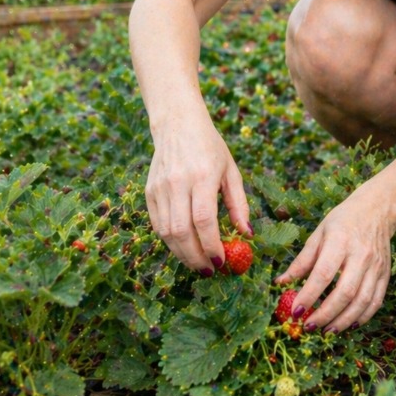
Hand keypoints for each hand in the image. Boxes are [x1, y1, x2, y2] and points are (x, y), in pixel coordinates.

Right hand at [145, 118, 251, 274]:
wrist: (177, 124)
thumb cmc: (210, 148)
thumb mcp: (231, 172)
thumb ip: (238, 204)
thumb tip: (246, 234)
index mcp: (203, 176)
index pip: (204, 220)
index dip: (211, 245)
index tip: (221, 262)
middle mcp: (178, 183)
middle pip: (182, 231)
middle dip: (195, 257)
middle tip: (208, 270)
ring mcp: (160, 188)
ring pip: (166, 232)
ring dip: (182, 253)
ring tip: (197, 263)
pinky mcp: (148, 191)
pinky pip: (157, 224)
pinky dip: (169, 241)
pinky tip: (183, 247)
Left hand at [276, 192, 395, 331]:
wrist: (377, 210)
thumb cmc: (343, 221)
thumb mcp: (318, 234)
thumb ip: (301, 261)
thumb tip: (281, 283)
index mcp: (340, 242)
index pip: (323, 274)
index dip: (309, 295)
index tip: (296, 312)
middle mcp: (361, 256)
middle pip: (345, 292)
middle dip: (326, 314)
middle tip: (309, 327)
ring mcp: (376, 266)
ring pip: (363, 301)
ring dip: (344, 320)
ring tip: (327, 331)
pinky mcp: (386, 274)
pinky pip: (376, 301)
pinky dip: (363, 317)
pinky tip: (349, 325)